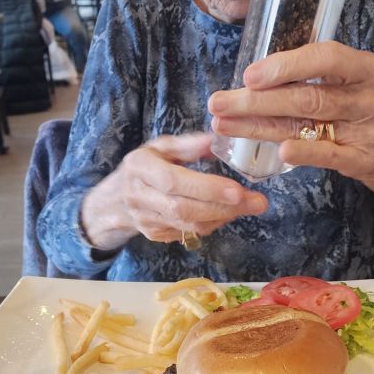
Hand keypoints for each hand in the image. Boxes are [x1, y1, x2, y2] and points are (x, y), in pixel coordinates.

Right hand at [80, 133, 267, 251]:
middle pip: (184, 208)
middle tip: (257, 201)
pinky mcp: (156, 235)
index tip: (238, 189)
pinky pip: (190, 233)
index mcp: (139, 167)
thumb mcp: (161, 146)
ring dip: (224, 217)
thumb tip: (217, 138)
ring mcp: (146, 219)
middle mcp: (139, 196)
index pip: (174, 181)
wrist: (116, 198)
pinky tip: (230, 211)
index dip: (207, 188)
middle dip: (224, 207)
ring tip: (252, 205)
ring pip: (189, 225)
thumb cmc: (146, 165)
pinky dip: (214, 223)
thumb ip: (189, 144)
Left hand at [208, 41, 373, 207]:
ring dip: (260, 124)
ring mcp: (369, 130)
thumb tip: (252, 77)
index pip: (326, 58)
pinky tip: (278, 150)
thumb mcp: (349, 83)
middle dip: (257, 100)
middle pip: (307, 95)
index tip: (248, 76)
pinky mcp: (363, 160)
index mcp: (368, 67)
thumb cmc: (360, 109)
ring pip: (307, 124)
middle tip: (219, 103)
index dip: (285, 66)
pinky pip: (328, 155)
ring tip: (224, 124)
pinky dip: (303, 152)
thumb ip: (313, 76)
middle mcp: (372, 96)